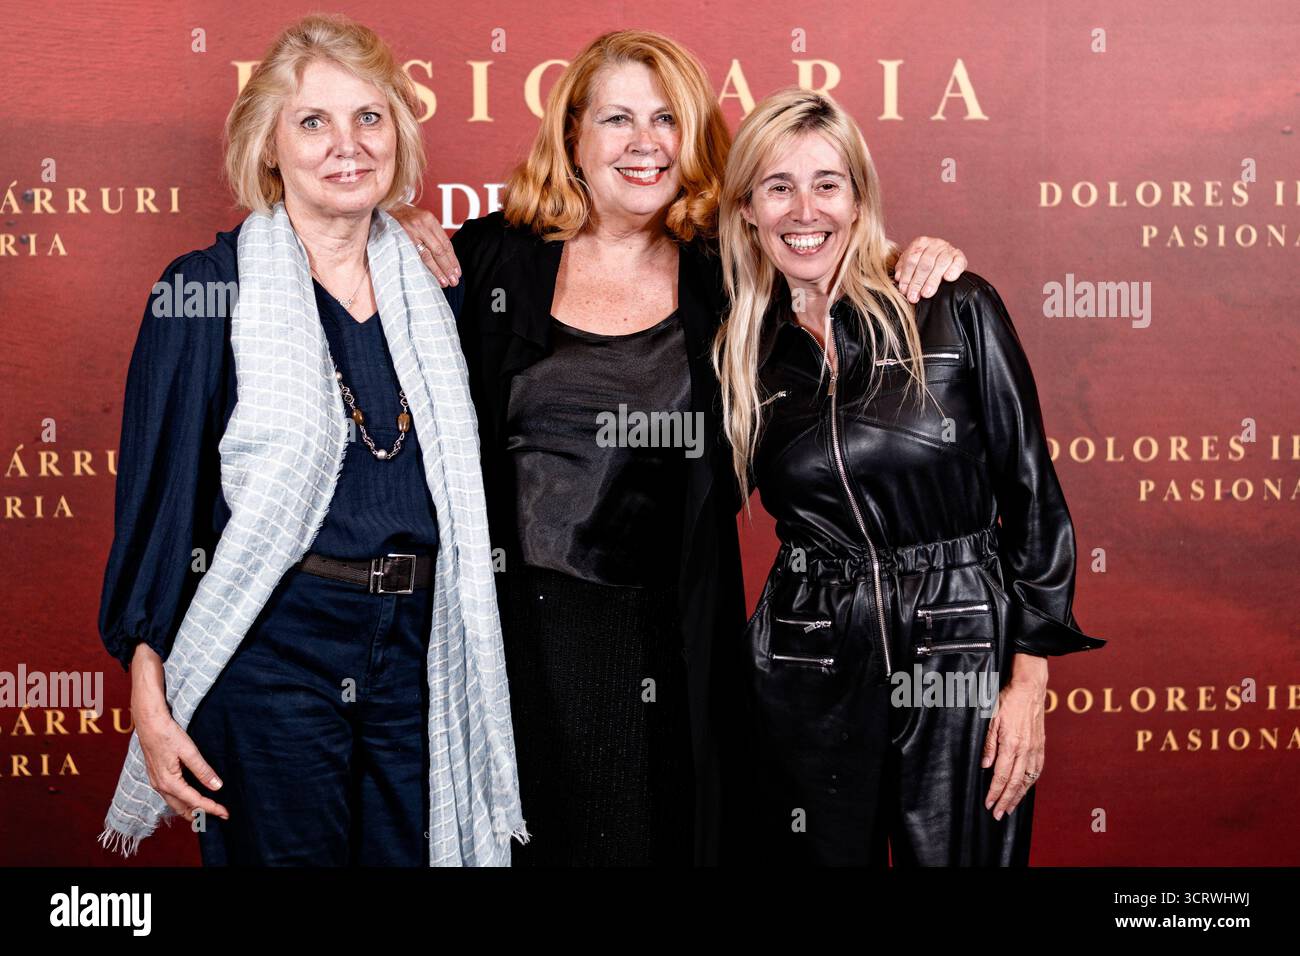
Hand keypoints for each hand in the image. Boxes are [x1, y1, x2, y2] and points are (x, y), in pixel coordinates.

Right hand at [129, 643, 228, 822]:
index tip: (226, 813)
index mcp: (169, 782)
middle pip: (182, 808)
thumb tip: (217, 786)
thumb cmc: (167, 733)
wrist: (147, 722)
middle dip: (200, 815)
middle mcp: (161, 786)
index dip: (212, 808)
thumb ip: (203, 770)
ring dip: (190, 810)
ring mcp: (157, 782)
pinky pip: (170, 795)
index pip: (195, 801)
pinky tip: (189, 798)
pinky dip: (182, 801)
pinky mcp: (156, 775)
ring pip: (175, 803)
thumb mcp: (189, 750)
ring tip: (205, 813)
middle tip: (218, 817)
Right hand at [389, 203, 460, 286]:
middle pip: (440, 250)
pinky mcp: (400, 239)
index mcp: (429, 219)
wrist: (381, 207)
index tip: (457, 272)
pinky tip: (430, 276)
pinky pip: (416, 256)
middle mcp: (421, 224)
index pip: (446, 243)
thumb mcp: (419, 219)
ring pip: (429, 255)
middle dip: (448, 267)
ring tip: (445, 282)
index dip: (453, 259)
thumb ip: (431, 234)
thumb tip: (444, 256)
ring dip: (438, 271)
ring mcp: (410, 231)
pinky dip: (425, 267)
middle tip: (454, 281)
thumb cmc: (402, 216)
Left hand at [893, 236, 966, 302]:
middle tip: (913, 297)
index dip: (907, 276)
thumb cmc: (922, 264)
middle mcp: (935, 243)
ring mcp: (948, 249)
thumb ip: (903, 269)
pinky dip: (953, 270)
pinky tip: (948, 278)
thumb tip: (898, 277)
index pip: (911, 259)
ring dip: (932, 280)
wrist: (942, 259)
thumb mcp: (910, 264)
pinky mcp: (960, 256)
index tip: (904, 290)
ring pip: (940, 264)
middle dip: (918, 282)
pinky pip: (957, 262)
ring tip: (926, 294)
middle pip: (925, 263)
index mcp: (920, 243)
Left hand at [981, 652, 1046, 820]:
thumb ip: (988, 743)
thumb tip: (985, 765)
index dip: (995, 792)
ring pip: (1028, 779)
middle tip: (998, 814)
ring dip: (1019, 796)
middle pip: (1016, 782)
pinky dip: (1030, 783)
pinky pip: (1036, 770)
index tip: (988, 804)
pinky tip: (1025, 789)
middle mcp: (1026, 750)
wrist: (1030, 689)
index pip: (1002, 775)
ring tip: (1010, 808)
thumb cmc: (1008, 701)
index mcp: (1012, 744)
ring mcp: (1035, 749)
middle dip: (1006, 800)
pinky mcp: (1041, 746)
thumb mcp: (991, 718)